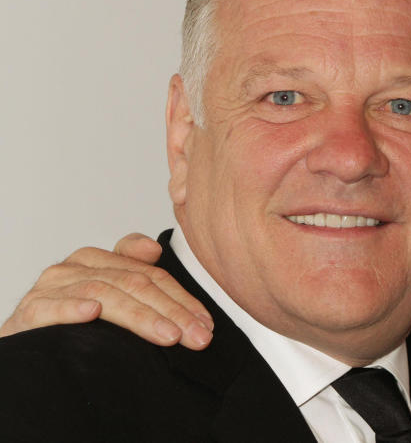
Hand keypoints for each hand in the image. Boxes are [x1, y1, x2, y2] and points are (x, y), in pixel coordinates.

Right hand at [0, 233, 213, 349]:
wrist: (25, 341)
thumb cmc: (69, 319)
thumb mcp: (108, 295)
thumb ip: (133, 271)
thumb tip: (154, 249)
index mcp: (100, 261)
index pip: (150, 275)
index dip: (182, 298)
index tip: (205, 323)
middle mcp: (77, 268)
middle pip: (134, 284)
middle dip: (171, 312)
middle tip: (196, 336)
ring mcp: (52, 287)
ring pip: (104, 294)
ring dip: (139, 316)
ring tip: (167, 335)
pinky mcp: (30, 311)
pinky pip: (50, 307)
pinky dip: (71, 309)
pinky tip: (91, 314)